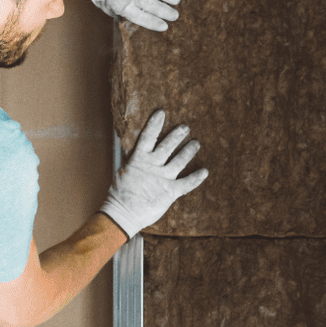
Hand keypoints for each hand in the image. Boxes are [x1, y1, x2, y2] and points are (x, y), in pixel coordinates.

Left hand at [93, 0, 180, 30]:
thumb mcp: (103, 5)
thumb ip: (116, 13)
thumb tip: (125, 22)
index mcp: (121, 6)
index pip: (142, 18)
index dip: (154, 23)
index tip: (165, 26)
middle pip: (152, 5)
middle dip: (165, 11)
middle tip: (175, 15)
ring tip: (176, 0)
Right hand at [99, 111, 206, 238]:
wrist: (123, 214)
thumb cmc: (120, 195)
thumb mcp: (123, 173)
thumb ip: (133, 162)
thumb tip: (135, 152)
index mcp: (138, 160)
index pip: (147, 137)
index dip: (154, 124)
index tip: (161, 113)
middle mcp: (152, 166)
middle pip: (167, 146)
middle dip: (177, 135)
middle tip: (185, 127)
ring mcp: (162, 178)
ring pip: (179, 161)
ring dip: (188, 151)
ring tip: (196, 143)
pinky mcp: (170, 192)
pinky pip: (186, 183)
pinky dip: (196, 178)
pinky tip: (205, 171)